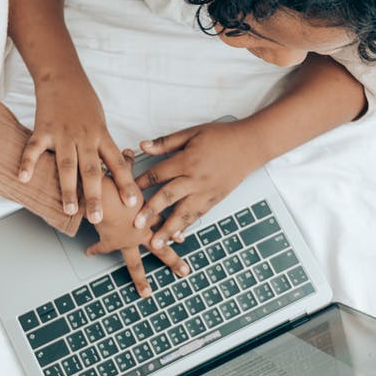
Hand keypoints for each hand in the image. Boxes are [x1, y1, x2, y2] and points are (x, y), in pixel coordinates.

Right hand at [19, 75, 137, 222]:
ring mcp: (63, 134)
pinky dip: (28, 163)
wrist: (63, 76)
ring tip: (69, 210)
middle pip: (92, 170)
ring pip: (66, 165)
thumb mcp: (100, 123)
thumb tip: (112, 172)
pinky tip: (23, 178)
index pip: (117, 163)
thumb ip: (103, 147)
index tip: (134, 203)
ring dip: (68, 189)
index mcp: (102, 136)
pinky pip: (34, 148)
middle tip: (98, 218)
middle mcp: (85, 137)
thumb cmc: (84, 102)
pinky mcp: (43, 129)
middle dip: (95, 195)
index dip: (126, 184)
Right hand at [87, 175, 189, 297]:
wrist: (97, 198)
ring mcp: (125, 241)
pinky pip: (101, 248)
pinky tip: (89, 253)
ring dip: (141, 280)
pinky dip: (94, 249)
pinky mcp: (108, 242)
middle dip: (173, 261)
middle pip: (160, 250)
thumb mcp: (122, 172)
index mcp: (147, 215)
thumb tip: (130, 151)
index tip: (182, 239)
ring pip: (135, 264)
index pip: (165, 224)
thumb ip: (127, 164)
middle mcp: (139, 231)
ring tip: (147, 293)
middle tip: (184, 272)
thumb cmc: (112, 184)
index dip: (174, 230)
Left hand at [133, 121, 262, 249]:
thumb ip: (166, 142)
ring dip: (168, 229)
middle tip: (136, 225)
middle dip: (151, 212)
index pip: (158, 174)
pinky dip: (187, 227)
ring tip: (156, 242)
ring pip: (184, 213)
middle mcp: (195, 179)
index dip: (140, 184)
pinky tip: (177, 237)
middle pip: (168, 197)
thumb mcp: (192, 133)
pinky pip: (198, 215)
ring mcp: (206, 192)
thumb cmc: (220, 136)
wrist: (250, 145)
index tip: (125, 194)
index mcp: (186, 161)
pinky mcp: (215, 199)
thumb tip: (142, 145)